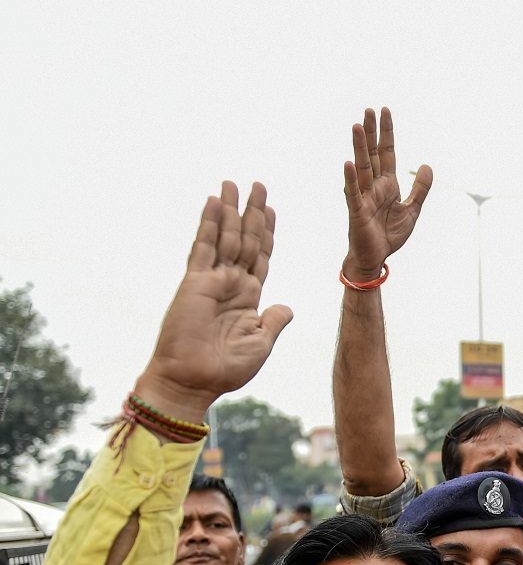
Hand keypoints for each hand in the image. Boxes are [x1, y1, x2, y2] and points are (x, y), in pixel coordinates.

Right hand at [135, 182, 291, 422]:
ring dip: (230, 210)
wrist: (193, 380)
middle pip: (244, 239)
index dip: (266, 233)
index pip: (260, 257)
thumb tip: (286, 307)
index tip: (271, 209)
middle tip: (258, 184)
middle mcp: (231, 284)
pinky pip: (203, 246)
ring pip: (224, 236)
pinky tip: (214, 202)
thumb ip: (273, 321)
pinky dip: (208, 223)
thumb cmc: (225, 369)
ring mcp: (212, 280)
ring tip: (235, 183)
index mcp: (249, 297)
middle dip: (251, 212)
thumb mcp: (260, 344)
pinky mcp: (194, 282)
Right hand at [342, 107, 431, 280]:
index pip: (387, 152)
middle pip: (372, 153)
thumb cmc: (389, 235)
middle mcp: (373, 186)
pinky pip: (353, 192)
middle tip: (369, 109)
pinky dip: (350, 178)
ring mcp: (363, 196)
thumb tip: (427, 165)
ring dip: (358, 146)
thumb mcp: (411, 210)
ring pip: (361, 166)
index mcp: (387, 184)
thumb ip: (419, 188)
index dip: (387, 133)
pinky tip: (348, 162)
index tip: (385, 111)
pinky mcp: (357, 210)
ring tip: (356, 125)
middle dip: (371, 132)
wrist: (376, 258)